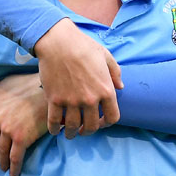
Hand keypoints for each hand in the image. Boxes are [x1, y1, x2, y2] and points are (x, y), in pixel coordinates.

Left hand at [0, 74, 48, 175]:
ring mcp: (7, 130)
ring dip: (2, 161)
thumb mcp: (4, 83)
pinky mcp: (21, 138)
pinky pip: (15, 157)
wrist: (47, 91)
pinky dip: (14, 168)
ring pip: (2, 151)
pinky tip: (14, 173)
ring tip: (5, 167)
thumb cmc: (28, 84)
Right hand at [34, 19, 122, 138]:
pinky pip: (54, 121)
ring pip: (73, 127)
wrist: (58, 42)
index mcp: (106, 90)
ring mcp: (71, 100)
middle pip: (92, 126)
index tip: (101, 123)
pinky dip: (54, 129)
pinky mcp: (54, 99)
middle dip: (88, 131)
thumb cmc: (83, 46)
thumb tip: (121, 86)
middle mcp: (90, 99)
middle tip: (84, 130)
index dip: (107, 123)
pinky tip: (55, 130)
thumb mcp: (105, 56)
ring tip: (70, 133)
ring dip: (72, 133)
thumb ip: (115, 72)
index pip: (112, 118)